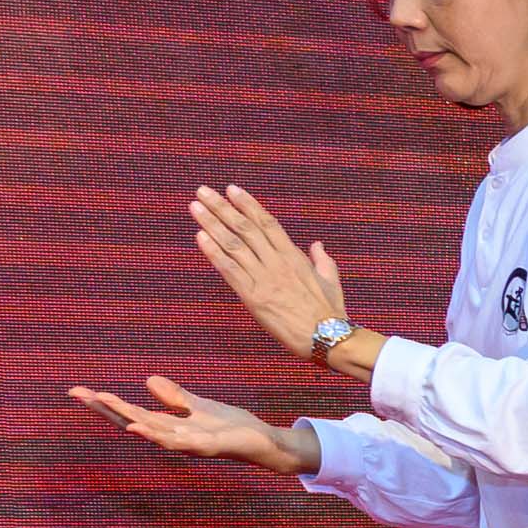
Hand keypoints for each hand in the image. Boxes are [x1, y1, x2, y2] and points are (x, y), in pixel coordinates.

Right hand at [69, 374, 310, 473]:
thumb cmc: (231, 427)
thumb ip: (174, 396)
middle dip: (104, 407)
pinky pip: (175, 441)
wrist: (263, 442)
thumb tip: (147, 379)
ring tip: (102, 402)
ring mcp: (187, 443)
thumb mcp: (199, 405)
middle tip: (77, 393)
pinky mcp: (205, 446)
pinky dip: (155, 434)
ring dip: (125, 416)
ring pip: (149, 430)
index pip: (130, 412)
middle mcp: (172, 436)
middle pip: (131, 420)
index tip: (79, 390)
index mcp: (169, 424)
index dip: (105, 403)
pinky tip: (138, 425)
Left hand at [188, 185, 354, 367]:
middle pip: (245, 228)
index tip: (232, 189)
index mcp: (294, 256)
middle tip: (203, 191)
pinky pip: (229, 270)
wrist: (326, 337)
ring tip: (195, 207)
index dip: (248, 204)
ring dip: (212, 224)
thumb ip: (322, 259)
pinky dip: (213, 252)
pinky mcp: (253, 297)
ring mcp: (264, 278)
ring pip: (233, 245)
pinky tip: (200, 237)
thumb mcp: (331, 280)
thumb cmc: (330, 311)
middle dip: (222, 207)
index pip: (267, 223)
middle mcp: (276, 262)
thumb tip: (317, 244)